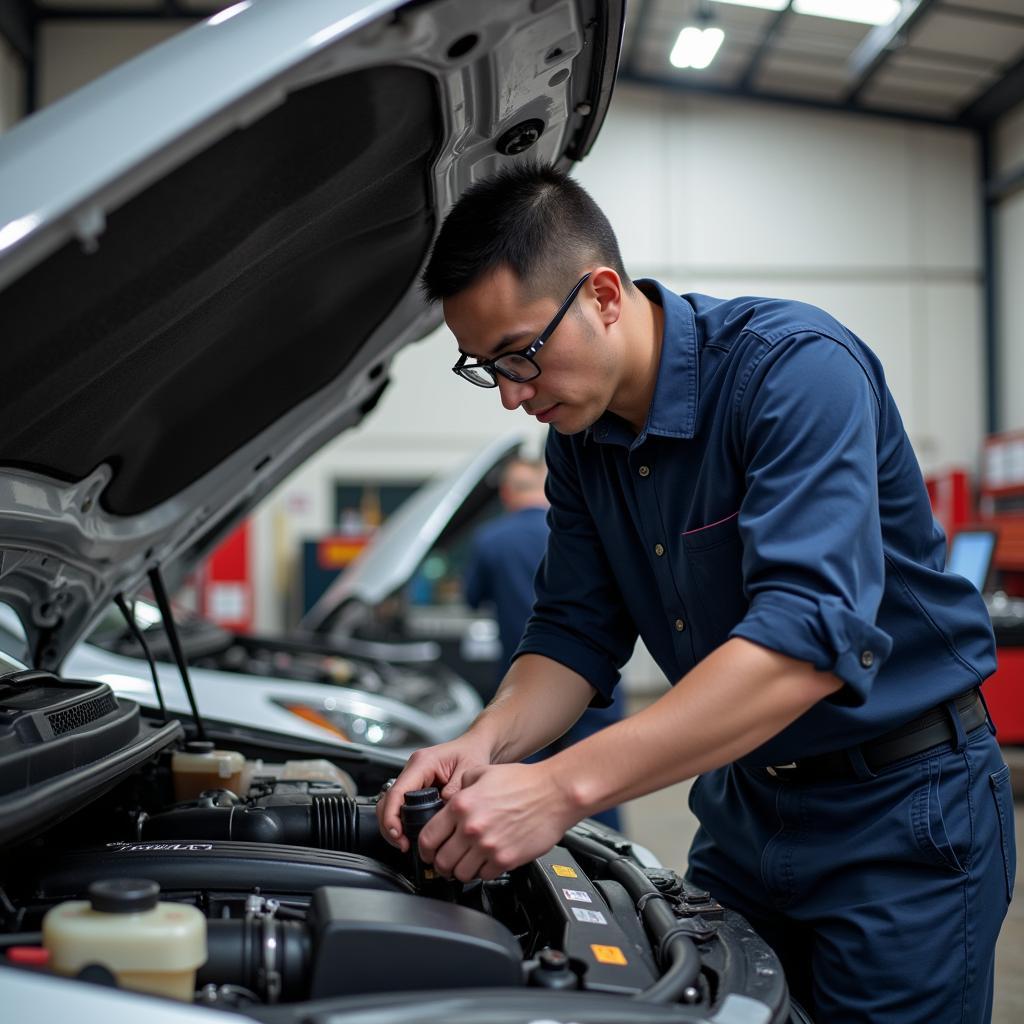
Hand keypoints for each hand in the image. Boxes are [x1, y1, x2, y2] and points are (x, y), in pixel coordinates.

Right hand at [376, 735, 492, 852]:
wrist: (476, 746)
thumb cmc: (473, 752)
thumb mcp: (469, 771)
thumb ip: (455, 792)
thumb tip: (442, 814)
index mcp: (423, 762)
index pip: (397, 792)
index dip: (392, 816)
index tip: (398, 835)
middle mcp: (413, 769)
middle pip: (388, 800)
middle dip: (390, 825)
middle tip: (401, 843)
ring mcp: (413, 778)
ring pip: (391, 805)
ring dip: (395, 825)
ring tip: (405, 842)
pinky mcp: (416, 786)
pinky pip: (402, 805)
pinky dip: (402, 821)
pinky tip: (411, 833)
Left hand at [418, 761, 580, 881]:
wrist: (554, 793)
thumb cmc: (524, 782)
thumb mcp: (483, 772)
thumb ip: (462, 785)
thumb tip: (450, 797)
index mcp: (461, 806)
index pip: (428, 838)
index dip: (424, 849)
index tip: (427, 852)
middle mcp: (471, 828)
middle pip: (441, 861)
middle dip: (440, 864)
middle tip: (445, 862)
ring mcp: (488, 846)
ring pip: (460, 873)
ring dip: (460, 871)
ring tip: (465, 864)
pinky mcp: (505, 860)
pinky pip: (484, 876)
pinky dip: (482, 872)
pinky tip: (486, 861)